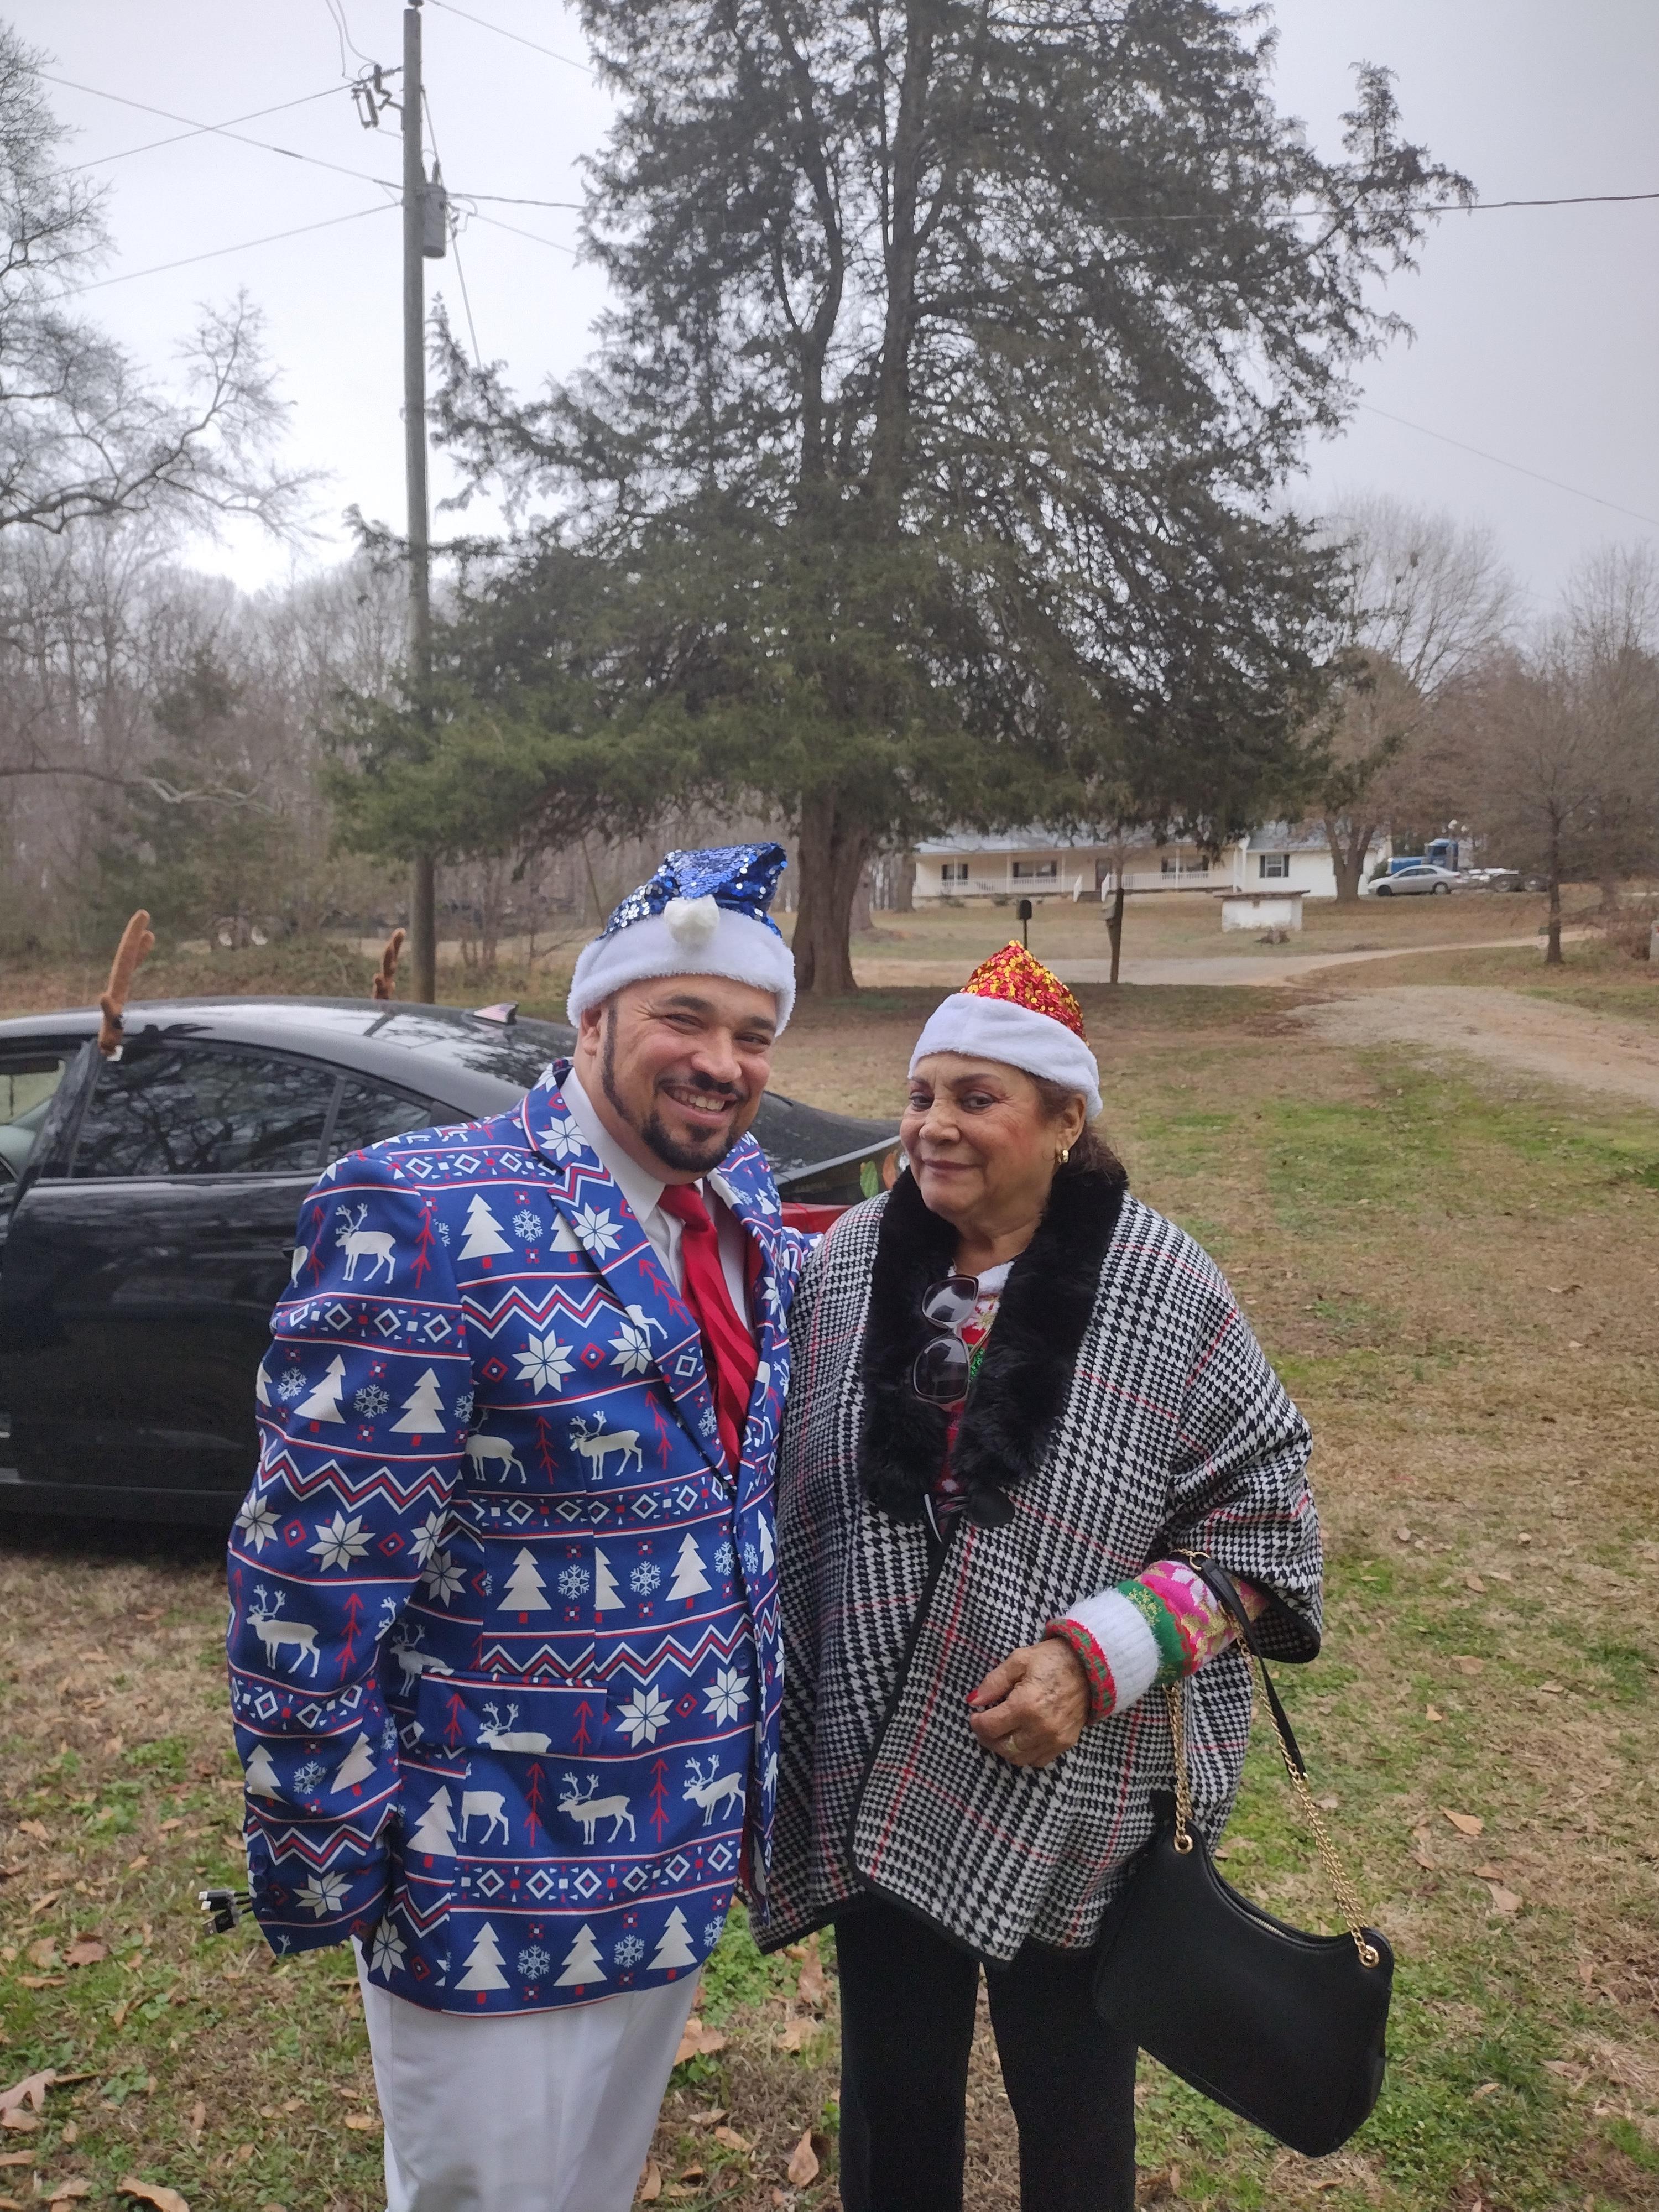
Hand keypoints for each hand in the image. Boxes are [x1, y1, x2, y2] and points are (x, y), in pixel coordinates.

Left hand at [967, 1639, 1088, 1769]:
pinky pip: (1038, 1761)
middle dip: (987, 1738)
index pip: (989, 1727)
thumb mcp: (1018, 1660)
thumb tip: (973, 1701)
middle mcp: (1039, 1728)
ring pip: (1018, 1758)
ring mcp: (1054, 1739)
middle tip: (985, 1725)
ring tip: (1002, 1732)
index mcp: (1025, 1705)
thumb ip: (993, 1682)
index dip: (976, 1723)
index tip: (975, 1715)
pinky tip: (1022, 1738)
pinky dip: (1025, 1754)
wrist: (1091, 1666)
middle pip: (1001, 1747)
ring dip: (1004, 1748)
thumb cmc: (1052, 1659)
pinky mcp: (1066, 1743)